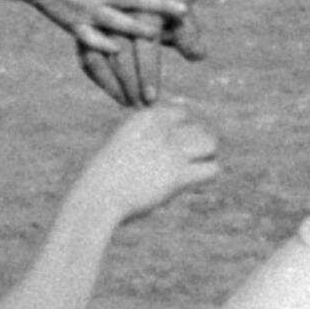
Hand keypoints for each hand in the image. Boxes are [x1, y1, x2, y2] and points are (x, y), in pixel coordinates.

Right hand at [74, 104, 221, 219]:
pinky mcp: (178, 175)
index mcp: (145, 117)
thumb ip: (151, 133)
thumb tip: (181, 120)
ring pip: (210, 144)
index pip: (181, 112)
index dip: (182, 130)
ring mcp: (171, 151)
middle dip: (198, 142)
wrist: (98, 195)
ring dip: (206, 156)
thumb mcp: (126, 142)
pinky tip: (193, 181)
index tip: (173, 147)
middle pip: (199, 127)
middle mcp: (161, 129)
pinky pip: (212, 169)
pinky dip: (207, 174)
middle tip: (188, 161)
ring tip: (194, 169)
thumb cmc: (109, 173)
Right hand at [75, 6, 205, 106]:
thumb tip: (199, 54)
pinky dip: (99, 78)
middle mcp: (117, 15)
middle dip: (130, 83)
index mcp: (143, 10)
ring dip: (112, 84)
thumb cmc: (167, 11)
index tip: (152, 98)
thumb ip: (189, 35)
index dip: (148, 72)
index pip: (145, 45)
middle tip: (141, 106)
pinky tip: (115, 94)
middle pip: (119, 53)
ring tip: (128, 104)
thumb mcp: (181, 17)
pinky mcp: (86, 33)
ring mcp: (99, 24)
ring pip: (97, 57)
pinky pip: (87, 58)